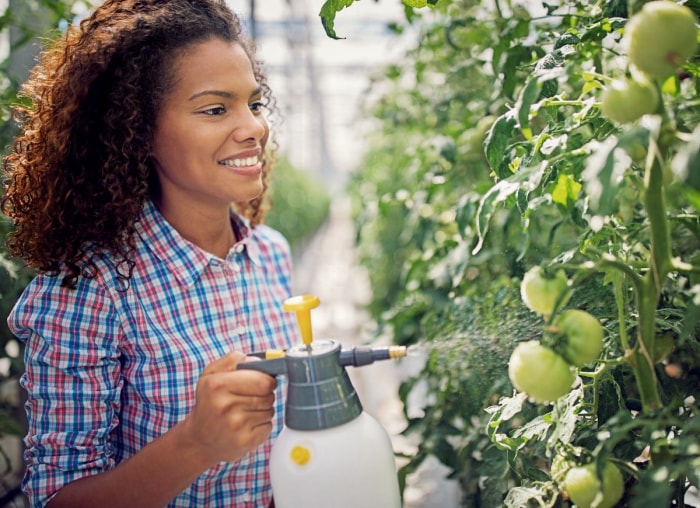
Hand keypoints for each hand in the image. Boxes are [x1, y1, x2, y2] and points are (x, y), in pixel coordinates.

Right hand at [181, 351, 277, 466]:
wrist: (200, 439)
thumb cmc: (210, 402)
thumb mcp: (212, 374)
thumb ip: (233, 360)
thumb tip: (258, 361)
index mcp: (218, 385)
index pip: (263, 381)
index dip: (267, 380)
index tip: (262, 381)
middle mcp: (226, 406)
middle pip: (268, 395)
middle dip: (264, 395)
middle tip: (250, 398)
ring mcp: (236, 426)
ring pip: (270, 411)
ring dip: (263, 410)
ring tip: (245, 412)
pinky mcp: (245, 441)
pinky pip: (268, 426)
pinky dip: (262, 425)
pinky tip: (247, 425)